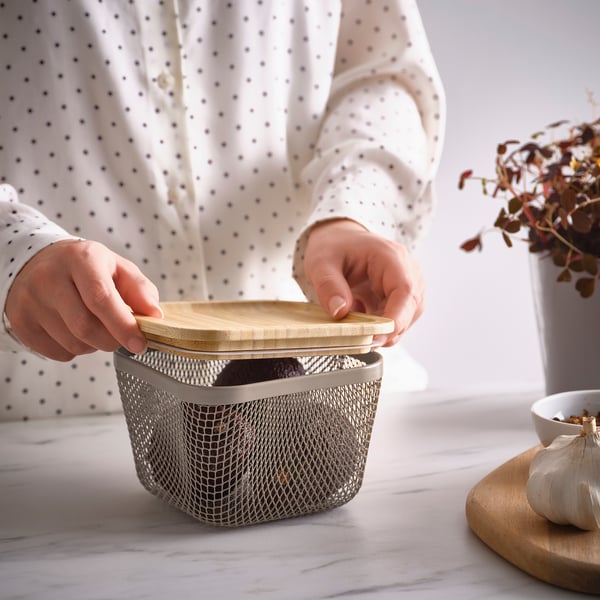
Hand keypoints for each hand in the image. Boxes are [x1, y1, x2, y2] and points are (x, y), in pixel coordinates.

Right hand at [5, 239, 162, 360]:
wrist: (39, 263)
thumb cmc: (87, 268)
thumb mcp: (118, 268)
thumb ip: (141, 290)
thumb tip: (155, 316)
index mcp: (81, 259)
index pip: (101, 298)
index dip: (123, 325)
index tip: (139, 343)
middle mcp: (50, 277)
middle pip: (86, 327)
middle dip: (112, 340)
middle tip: (120, 335)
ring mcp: (31, 300)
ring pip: (73, 343)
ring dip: (94, 345)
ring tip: (94, 326)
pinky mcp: (20, 321)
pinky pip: (57, 353)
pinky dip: (75, 350)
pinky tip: (74, 330)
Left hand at [303, 219, 424, 346]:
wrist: (339, 240)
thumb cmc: (334, 246)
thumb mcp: (321, 263)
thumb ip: (328, 286)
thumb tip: (339, 312)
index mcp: (390, 256)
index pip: (405, 290)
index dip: (396, 318)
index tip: (378, 337)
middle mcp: (405, 270)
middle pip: (410, 308)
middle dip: (389, 329)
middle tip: (363, 340)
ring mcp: (405, 284)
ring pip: (405, 317)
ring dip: (383, 329)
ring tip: (358, 328)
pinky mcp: (398, 298)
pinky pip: (396, 319)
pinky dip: (379, 327)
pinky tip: (361, 323)